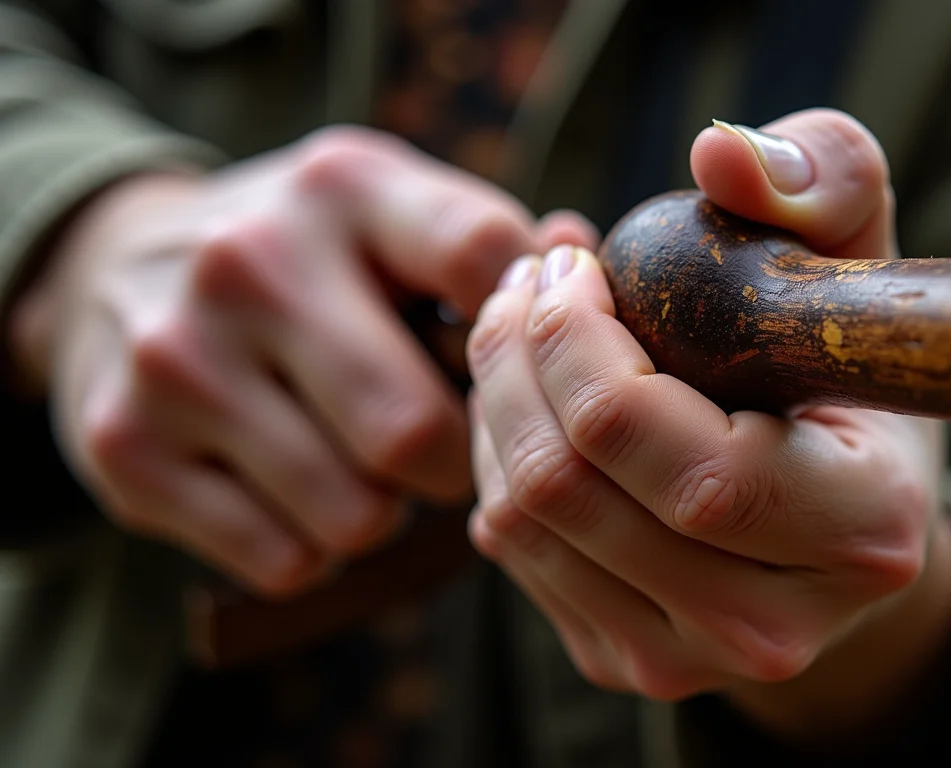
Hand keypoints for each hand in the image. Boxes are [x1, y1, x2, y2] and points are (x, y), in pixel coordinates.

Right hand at [7, 125, 596, 596]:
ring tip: (363, 462)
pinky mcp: (126, 450)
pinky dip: (314, 546)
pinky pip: (286, 560)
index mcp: (343, 188)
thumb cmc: (301, 252)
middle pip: (418, 432)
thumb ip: (486, 244)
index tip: (521, 365)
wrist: (112, 266)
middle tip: (445, 448)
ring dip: (385, 511)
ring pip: (355, 515)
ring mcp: (176, 360)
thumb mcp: (386, 210)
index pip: (485, 265)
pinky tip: (298, 489)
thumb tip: (584, 266)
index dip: (530, 338)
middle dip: (456, 464)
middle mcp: (249, 263)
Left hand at [466, 109, 950, 740]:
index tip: (570, 263)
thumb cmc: (849, 378)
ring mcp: (691, 661)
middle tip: (526, 278)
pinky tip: (535, 400)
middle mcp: (774, 626)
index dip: (580, 343)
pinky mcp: (627, 664)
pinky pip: (511, 550)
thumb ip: (823, 180)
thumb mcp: (861, 262)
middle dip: (515, 356)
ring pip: (520, 520)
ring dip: (496, 400)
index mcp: (858, 529)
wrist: (846, 524)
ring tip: (523, 325)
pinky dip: (498, 458)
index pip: (668, 454)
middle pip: (568, 487)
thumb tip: (717, 150)